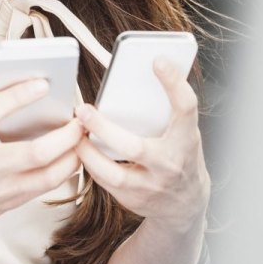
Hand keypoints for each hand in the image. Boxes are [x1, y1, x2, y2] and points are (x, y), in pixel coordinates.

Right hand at [0, 79, 84, 241]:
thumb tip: (9, 89)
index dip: (18, 96)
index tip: (41, 84)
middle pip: (36, 151)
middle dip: (66, 135)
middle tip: (78, 120)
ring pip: (48, 175)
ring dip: (72, 155)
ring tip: (81, 139)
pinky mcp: (10, 202)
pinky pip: (45, 187)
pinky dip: (63, 170)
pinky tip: (70, 157)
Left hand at [75, 56, 209, 234]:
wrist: (187, 203)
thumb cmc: (179, 156)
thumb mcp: (182, 132)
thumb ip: (165, 110)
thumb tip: (137, 76)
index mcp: (186, 139)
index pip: (186, 108)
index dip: (174, 83)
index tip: (157, 60)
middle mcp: (171, 164)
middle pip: (136, 148)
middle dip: (104, 128)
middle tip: (83, 110)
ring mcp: (152, 187)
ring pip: (114, 174)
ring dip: (88, 152)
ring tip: (75, 132)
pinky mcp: (135, 201)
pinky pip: (105, 183)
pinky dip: (90, 164)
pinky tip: (81, 149)